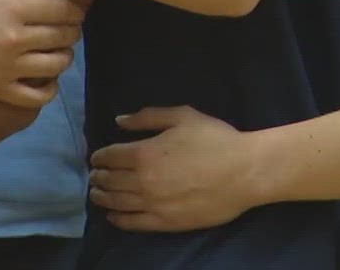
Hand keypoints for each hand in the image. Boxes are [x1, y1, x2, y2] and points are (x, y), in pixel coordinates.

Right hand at [0, 0, 82, 108]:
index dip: (74, 10)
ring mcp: (11, 67)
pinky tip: (48, 80)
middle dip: (72, 31)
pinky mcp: (1, 90)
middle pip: (62, 36)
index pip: (61, 9)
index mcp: (13, 8)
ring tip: (60, 52)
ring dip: (65, 56)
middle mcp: (17, 38)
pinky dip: (50, 90)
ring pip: (56, 65)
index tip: (74, 12)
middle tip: (68, 30)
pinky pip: (37, 97)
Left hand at [89, 106, 264, 231]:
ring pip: (117, 203)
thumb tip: (119, 121)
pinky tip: (113, 216)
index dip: (99, 157)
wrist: (245, 172)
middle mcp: (143, 181)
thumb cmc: (215, 140)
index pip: (110, 156)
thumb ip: (147, 117)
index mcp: (144, 153)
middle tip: (95, 176)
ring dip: (102, 198)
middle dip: (98, 177)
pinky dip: (118, 219)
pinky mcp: (167, 222)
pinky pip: (134, 223)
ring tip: (97, 194)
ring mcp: (153, 204)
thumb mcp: (181, 117)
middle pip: (110, 180)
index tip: (96, 158)